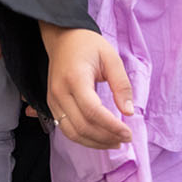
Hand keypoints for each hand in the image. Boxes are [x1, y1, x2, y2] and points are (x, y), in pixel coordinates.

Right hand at [41, 22, 134, 148]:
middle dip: (106, 137)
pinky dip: (84, 138)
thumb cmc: (88, 45)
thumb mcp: (111, 57)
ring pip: (72, 133)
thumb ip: (121, 85)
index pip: (92, 111)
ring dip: (95, 143)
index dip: (111, 126)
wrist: (63, 38)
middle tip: (125, 138)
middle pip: (82, 126)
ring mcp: (53, 100)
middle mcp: (60, 92)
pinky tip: (100, 137)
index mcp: (75, 78)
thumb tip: (128, 112)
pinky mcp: (52, 105)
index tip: (128, 133)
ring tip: (115, 142)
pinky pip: (66, 129)